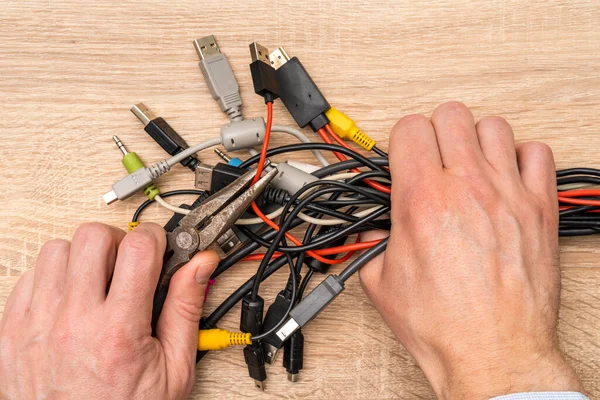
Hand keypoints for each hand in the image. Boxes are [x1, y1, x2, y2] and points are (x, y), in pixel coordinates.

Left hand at [0, 222, 218, 399]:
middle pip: (94, 237)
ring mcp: (37, 324)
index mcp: (118, 330)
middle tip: (129, 264)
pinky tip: (72, 299)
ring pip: (57, 249)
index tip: (160, 249)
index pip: (139, 249)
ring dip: (84, 257)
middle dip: (119, 241)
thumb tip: (199, 266)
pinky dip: (54, 277)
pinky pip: (30, 276)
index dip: (156, 239)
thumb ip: (186, 308)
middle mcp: (72, 321)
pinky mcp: (12, 331)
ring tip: (99, 282)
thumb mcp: (173, 368)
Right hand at [360, 102, 582, 398]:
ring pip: (494, 126)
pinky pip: (538, 154)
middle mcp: (466, 187)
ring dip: (476, 140)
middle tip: (433, 157)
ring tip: (470, 165)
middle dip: (436, 132)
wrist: (492, 352)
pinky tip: (507, 177)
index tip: (403, 157)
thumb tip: (373, 228)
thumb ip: (370, 242)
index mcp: (422, 199)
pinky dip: (522, 157)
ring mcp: (507, 194)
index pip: (409, 128)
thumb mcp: (381, 282)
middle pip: (451, 114)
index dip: (402, 139)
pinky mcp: (539, 209)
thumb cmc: (444, 324)